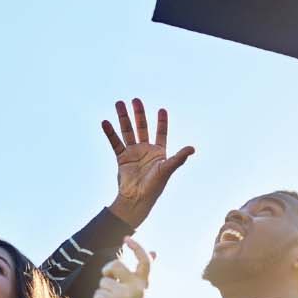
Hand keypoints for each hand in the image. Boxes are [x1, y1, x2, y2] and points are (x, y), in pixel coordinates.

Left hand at [95, 237, 152, 297]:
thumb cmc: (131, 293)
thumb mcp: (139, 281)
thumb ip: (144, 268)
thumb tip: (154, 252)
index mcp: (144, 280)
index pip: (145, 261)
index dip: (137, 248)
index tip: (127, 238)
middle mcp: (137, 288)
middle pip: (115, 265)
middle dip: (108, 269)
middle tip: (110, 276)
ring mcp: (125, 297)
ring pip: (103, 281)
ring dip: (103, 287)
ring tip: (112, 294)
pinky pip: (97, 294)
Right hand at [100, 99, 194, 226]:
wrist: (137, 197)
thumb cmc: (155, 186)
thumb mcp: (167, 169)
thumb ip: (178, 157)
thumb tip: (192, 148)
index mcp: (159, 152)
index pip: (161, 132)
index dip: (161, 122)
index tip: (161, 110)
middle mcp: (145, 150)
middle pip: (142, 127)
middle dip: (139, 113)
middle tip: (135, 100)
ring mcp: (132, 152)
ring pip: (127, 131)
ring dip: (123, 118)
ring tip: (119, 104)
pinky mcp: (121, 157)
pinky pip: (115, 142)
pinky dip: (110, 133)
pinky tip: (106, 122)